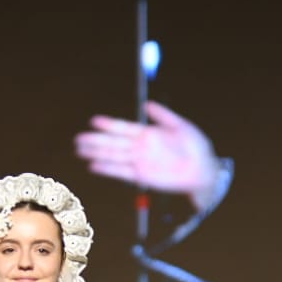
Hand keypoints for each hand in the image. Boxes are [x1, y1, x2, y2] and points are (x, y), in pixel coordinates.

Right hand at [75, 102, 221, 209]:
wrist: (203, 170)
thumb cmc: (195, 146)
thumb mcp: (180, 125)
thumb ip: (163, 115)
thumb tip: (147, 104)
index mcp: (147, 133)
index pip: (123, 127)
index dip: (109, 124)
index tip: (94, 120)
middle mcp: (140, 147)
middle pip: (113, 142)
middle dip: (96, 140)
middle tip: (78, 138)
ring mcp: (139, 162)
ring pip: (113, 156)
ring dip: (97, 153)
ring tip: (80, 150)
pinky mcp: (142, 176)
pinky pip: (121, 172)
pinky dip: (107, 169)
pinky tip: (94, 165)